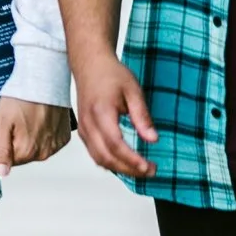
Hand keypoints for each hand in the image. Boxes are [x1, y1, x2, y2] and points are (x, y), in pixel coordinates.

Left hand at [0, 98, 72, 176]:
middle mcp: (43, 152)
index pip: (6, 162)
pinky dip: (42, 134)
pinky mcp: (63, 137)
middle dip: (15, 143)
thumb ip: (1, 150)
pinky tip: (39, 120)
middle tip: (14, 122)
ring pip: (35, 149)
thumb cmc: (23, 96)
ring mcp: (54, 145)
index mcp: (26, 151)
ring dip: (29, 138)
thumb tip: (1, 173)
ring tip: (27, 118)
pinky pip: (48, 142)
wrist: (45, 79)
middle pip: (22, 155)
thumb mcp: (3, 122)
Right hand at [70, 52, 157, 178]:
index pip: (116, 145)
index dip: (132, 160)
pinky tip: (125, 163)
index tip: (148, 167)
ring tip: (140, 170)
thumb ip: (142, 116)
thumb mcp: (133, 90)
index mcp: (101, 113)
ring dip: (120, 169)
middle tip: (150, 171)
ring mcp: (83, 129)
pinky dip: (110, 163)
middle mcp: (88, 124)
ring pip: (99, 159)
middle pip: (106, 158)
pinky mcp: (84, 132)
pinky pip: (95, 154)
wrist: (90, 64)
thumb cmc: (110, 74)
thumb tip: (152, 139)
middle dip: (129, 169)